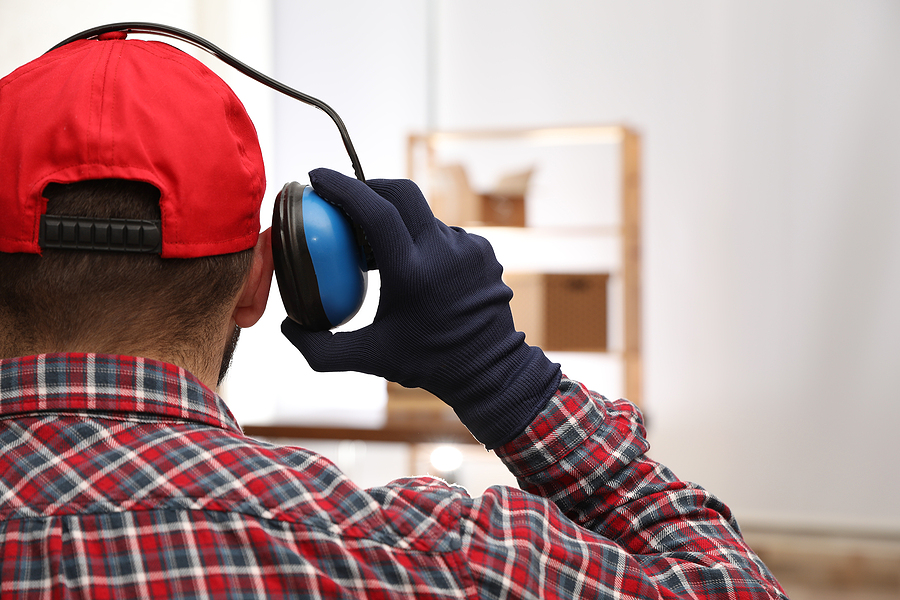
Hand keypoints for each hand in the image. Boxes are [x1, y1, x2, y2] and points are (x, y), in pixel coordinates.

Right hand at [281, 168, 559, 447]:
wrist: (491, 371)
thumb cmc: (427, 364)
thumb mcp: (368, 358)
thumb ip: (319, 347)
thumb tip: (288, 326)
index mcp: (413, 271)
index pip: (374, 208)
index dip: (342, 185)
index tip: (316, 176)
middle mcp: (444, 250)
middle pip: (401, 192)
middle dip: (369, 186)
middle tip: (345, 199)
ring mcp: (468, 247)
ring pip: (423, 216)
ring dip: (398, 221)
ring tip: (379, 246)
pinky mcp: (483, 252)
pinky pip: (444, 234)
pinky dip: (423, 241)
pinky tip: (414, 266)